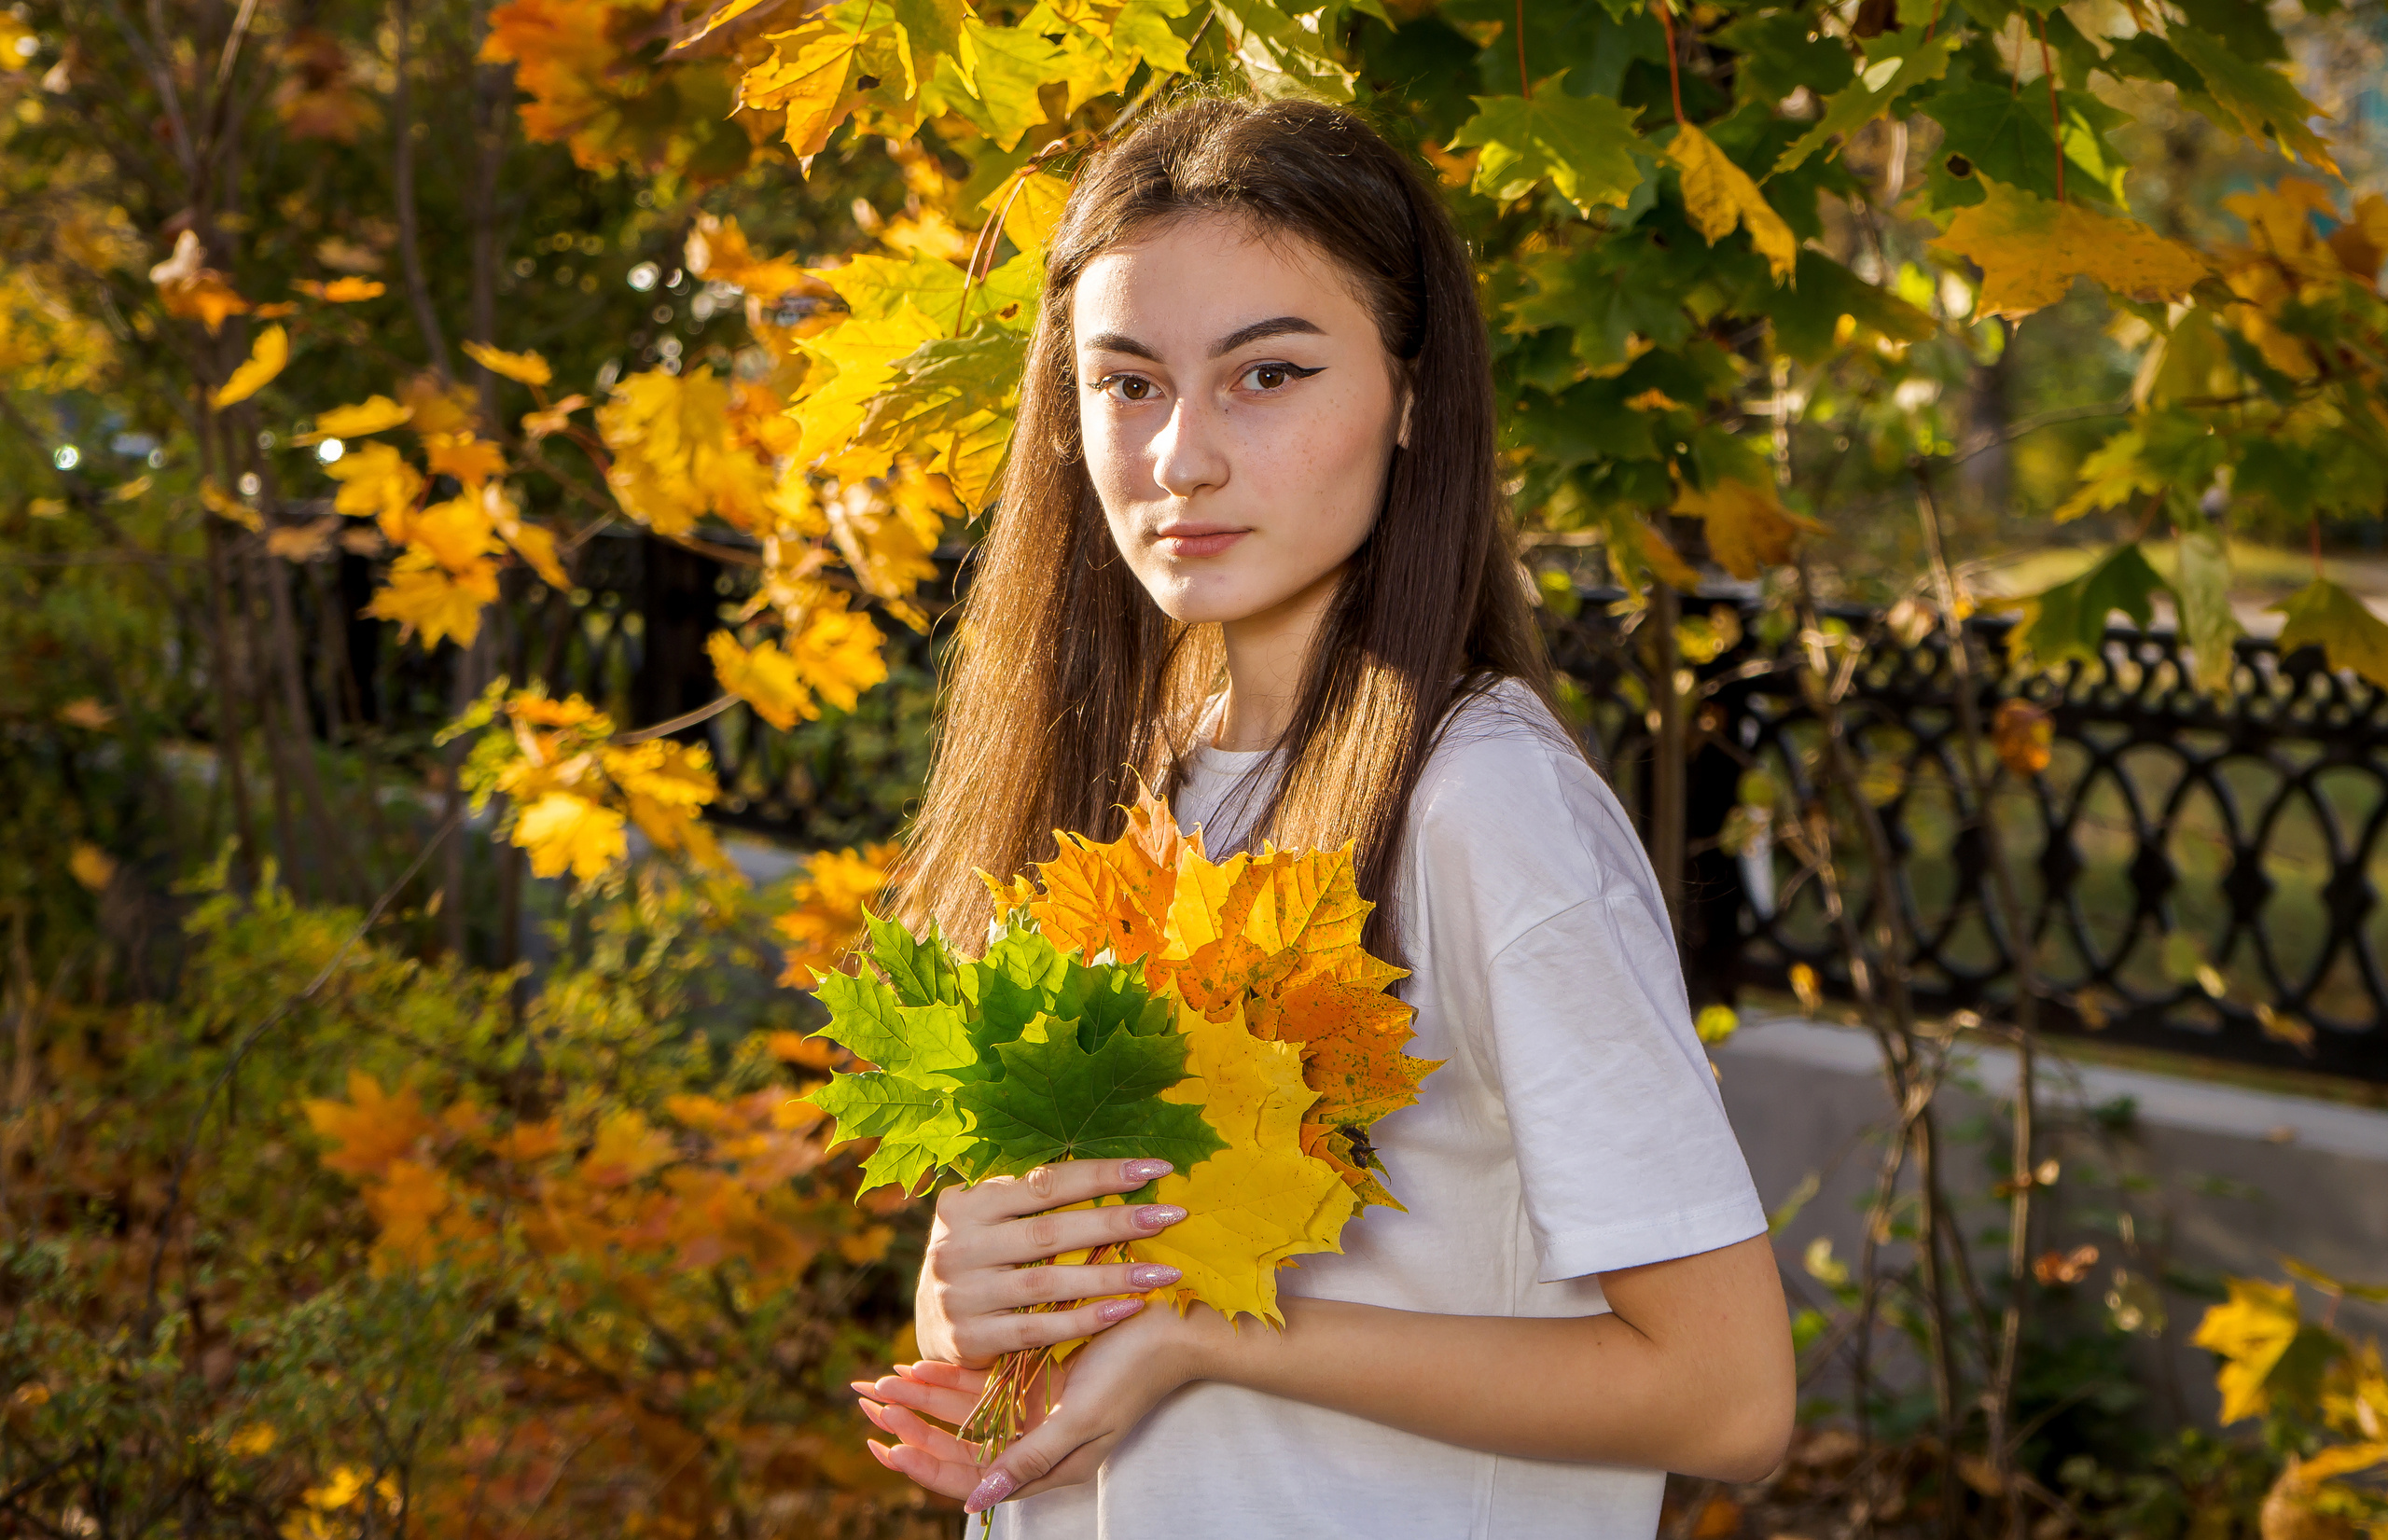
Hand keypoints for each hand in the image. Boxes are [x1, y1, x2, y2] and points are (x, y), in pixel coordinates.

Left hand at [856, 1300, 1218, 1512]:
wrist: (1177, 1327)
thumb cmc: (1134, 1374)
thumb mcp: (1081, 1419)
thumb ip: (1029, 1458)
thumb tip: (976, 1497)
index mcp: (1051, 1464)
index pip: (972, 1478)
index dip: (925, 1463)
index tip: (884, 1445)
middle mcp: (1039, 1441)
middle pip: (962, 1444)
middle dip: (914, 1426)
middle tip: (869, 1402)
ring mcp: (1040, 1409)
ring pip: (969, 1412)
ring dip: (927, 1399)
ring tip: (884, 1382)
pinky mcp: (1044, 1376)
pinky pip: (987, 1384)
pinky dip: (954, 1376)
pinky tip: (924, 1362)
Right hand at [914, 1157, 1190, 1368]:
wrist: (933, 1325)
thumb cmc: (981, 1257)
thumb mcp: (990, 1218)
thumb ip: (1032, 1197)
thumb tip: (1116, 1167)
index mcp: (967, 1204)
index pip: (1045, 1182)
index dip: (1102, 1174)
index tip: (1157, 1168)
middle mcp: (958, 1245)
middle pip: (1051, 1231)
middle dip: (1117, 1222)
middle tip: (1172, 1216)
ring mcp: (962, 1294)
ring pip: (1048, 1282)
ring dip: (1112, 1276)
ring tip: (1165, 1272)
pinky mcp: (971, 1338)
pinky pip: (1039, 1328)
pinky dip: (1086, 1318)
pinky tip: (1129, 1308)